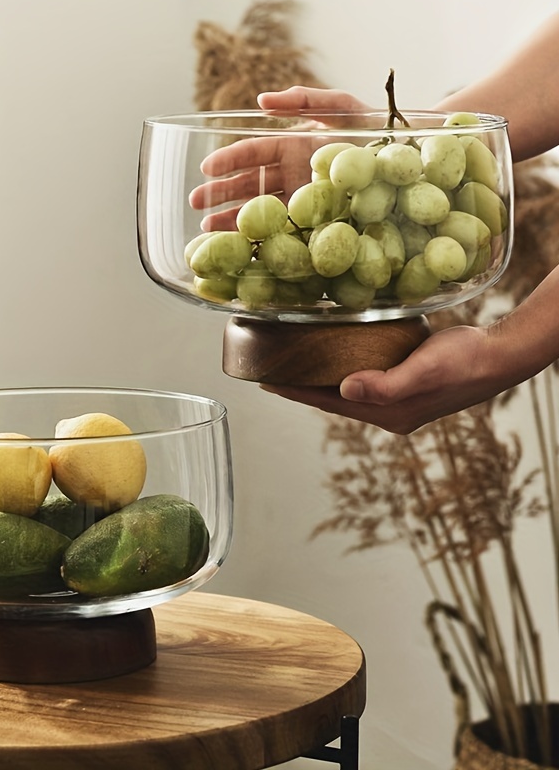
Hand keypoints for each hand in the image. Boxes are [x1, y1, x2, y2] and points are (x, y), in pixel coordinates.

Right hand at [188, 87, 371, 231]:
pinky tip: (242, 248)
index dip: (229, 160)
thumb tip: (262, 101)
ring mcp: (302, 201)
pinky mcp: (315, 222)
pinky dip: (262, 240)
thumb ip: (304, 100)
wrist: (408, 158)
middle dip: (220, 194)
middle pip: (249, 186)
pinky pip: (284, 232)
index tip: (206, 169)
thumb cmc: (377, 129)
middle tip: (196, 204)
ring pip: (259, 211)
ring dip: (232, 220)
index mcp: (292, 146)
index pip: (252, 153)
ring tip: (207, 231)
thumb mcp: (341, 107)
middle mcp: (292, 175)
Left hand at [260, 325, 508, 434]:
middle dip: (302, 389)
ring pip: (348, 395)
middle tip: (272, 372)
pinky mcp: (408, 389)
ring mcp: (400, 403)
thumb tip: (344, 391)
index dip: (296, 392)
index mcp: (388, 413)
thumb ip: (386, 385)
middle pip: (333, 402)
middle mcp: (390, 413)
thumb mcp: (424, 369)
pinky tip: (337, 362)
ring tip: (296, 368)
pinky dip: (344, 375)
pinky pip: (365, 384)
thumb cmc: (466, 359)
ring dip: (321, 382)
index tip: (266, 382)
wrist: (502, 356)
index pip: (328, 403)